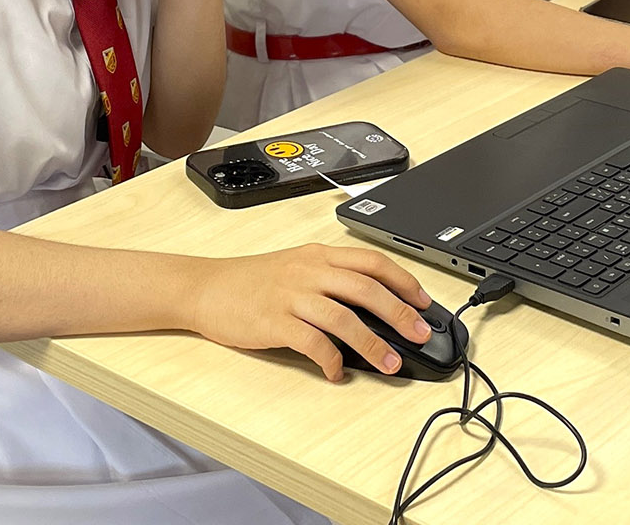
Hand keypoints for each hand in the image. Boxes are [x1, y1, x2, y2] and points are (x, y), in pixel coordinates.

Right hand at [188, 244, 433, 381]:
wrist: (206, 288)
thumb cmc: (251, 281)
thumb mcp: (295, 267)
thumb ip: (331, 280)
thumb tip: (373, 306)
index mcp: (318, 255)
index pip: (372, 262)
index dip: (403, 281)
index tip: (424, 301)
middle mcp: (309, 271)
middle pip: (366, 288)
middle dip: (400, 312)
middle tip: (419, 333)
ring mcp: (291, 296)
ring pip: (344, 317)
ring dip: (373, 344)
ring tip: (390, 362)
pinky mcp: (274, 322)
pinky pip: (312, 343)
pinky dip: (331, 361)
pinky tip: (338, 373)